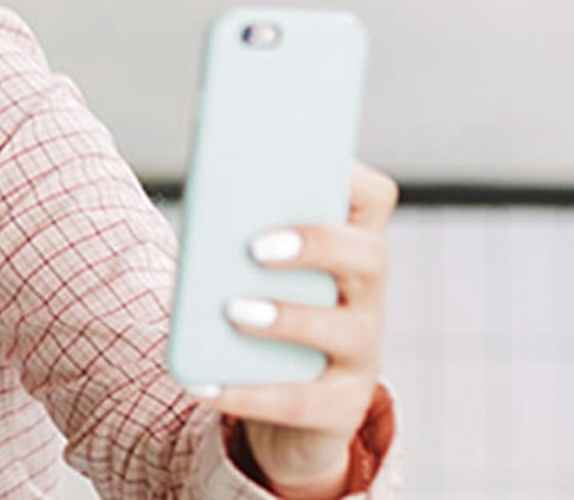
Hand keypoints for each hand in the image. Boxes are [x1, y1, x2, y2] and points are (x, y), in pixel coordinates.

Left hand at [213, 162, 397, 498]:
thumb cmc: (264, 321)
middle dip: (316, 244)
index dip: (349, 175)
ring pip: (345, 330)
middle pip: (369, 257)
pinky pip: (298, 401)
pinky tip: (199, 382)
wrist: (289, 417)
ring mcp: (363, 355)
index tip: (306, 157)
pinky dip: (244, 392)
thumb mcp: (253, 277)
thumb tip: (201, 211)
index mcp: (347, 249)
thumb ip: (236, 243)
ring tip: (232, 312)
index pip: (373, 199)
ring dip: (287, 318)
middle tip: (256, 246)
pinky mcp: (341, 408)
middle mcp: (367, 297)